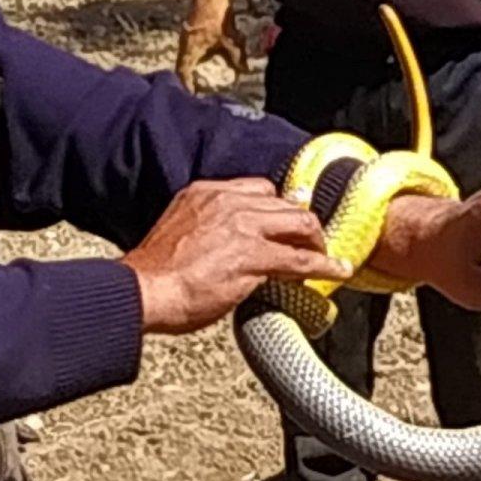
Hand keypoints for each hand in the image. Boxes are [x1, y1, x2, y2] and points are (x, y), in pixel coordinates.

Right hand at [123, 178, 351, 333]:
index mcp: (206, 193)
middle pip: (285, 203)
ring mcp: (243, 227)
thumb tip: (222, 246)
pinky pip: (300, 259)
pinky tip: (335, 271)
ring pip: (298, 224)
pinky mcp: (253, 256)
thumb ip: (205, 229)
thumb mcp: (179, 233)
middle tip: (314, 241)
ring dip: (317, 242)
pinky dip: (323, 266)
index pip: (259, 189)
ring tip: (326, 257)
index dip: (279, 207)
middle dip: (304, 223)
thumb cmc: (155, 275)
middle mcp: (228, 202)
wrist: (144, 291)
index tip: (288, 221)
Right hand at [176, 0, 247, 92]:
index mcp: (189, 49)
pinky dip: (199, 58)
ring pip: (188, 58)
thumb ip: (236, 56)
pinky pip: (193, 49)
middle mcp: (184, 44)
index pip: (182, 73)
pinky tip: (209, 61)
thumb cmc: (216, 16)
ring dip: (194, 68)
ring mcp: (187, 36)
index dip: (186, 86)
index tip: (192, 96)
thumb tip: (244, 71)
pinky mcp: (193, 30)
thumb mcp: (229, 39)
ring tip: (203, 80)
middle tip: (198, 92)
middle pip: (183, 67)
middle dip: (190, 80)